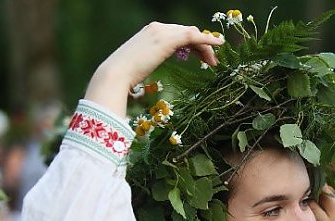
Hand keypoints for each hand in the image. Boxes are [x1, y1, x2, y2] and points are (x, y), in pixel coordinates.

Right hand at [85, 22, 224, 117]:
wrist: (116, 74)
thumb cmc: (124, 77)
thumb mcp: (141, 66)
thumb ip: (150, 63)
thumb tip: (148, 75)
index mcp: (150, 33)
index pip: (178, 34)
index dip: (193, 45)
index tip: (202, 58)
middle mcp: (157, 28)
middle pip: (187, 33)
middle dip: (201, 46)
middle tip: (211, 62)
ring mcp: (162, 32)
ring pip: (192, 34)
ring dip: (206, 47)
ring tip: (213, 63)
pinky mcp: (167, 40)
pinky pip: (193, 36)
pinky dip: (208, 39)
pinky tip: (219, 44)